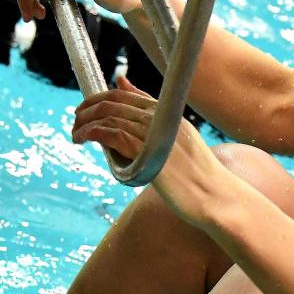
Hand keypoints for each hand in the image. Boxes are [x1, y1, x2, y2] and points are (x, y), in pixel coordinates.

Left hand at [72, 76, 224, 224]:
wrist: (217, 198)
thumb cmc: (199, 178)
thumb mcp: (179, 147)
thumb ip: (156, 132)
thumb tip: (141, 126)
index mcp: (170, 114)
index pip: (127, 95)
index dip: (101, 98)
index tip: (86, 111)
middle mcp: (163, 118)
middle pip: (115, 101)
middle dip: (88, 108)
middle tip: (75, 121)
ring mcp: (157, 134)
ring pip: (109, 116)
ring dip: (85, 123)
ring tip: (75, 135)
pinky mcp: (149, 153)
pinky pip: (112, 134)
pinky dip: (92, 133)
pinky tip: (83, 140)